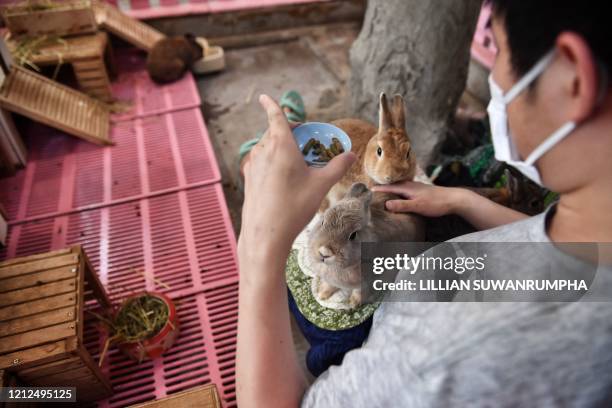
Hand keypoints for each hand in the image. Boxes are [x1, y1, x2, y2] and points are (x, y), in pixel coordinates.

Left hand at [238, 95, 355, 269]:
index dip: (271, 104)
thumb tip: (351, 155)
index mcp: (280, 145)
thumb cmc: (294, 207)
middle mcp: (262, 151)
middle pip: (273, 132)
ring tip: (295, 160)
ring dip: (279, 147)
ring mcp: (252, 166)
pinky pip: (260, 162)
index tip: (264, 96)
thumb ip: (337, 167)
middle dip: (286, 131)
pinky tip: (282, 178)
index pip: (275, 116)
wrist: (266, 234)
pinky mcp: (248, 180)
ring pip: (265, 148)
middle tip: (303, 139)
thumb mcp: (321, 185)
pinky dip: (271, 161)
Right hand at [372, 181, 462, 216]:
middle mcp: (411, 185)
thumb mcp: (417, 206)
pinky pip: (406, 189)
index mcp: (408, 188)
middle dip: (383, 187)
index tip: (367, 189)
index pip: (389, 187)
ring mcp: (417, 187)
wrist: (454, 199)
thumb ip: (402, 205)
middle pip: (393, 185)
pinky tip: (402, 194)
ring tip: (384, 191)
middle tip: (372, 189)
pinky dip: (400, 190)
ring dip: (391, 188)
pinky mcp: (422, 191)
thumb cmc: (436, 203)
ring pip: (400, 186)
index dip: (378, 189)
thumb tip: (386, 204)